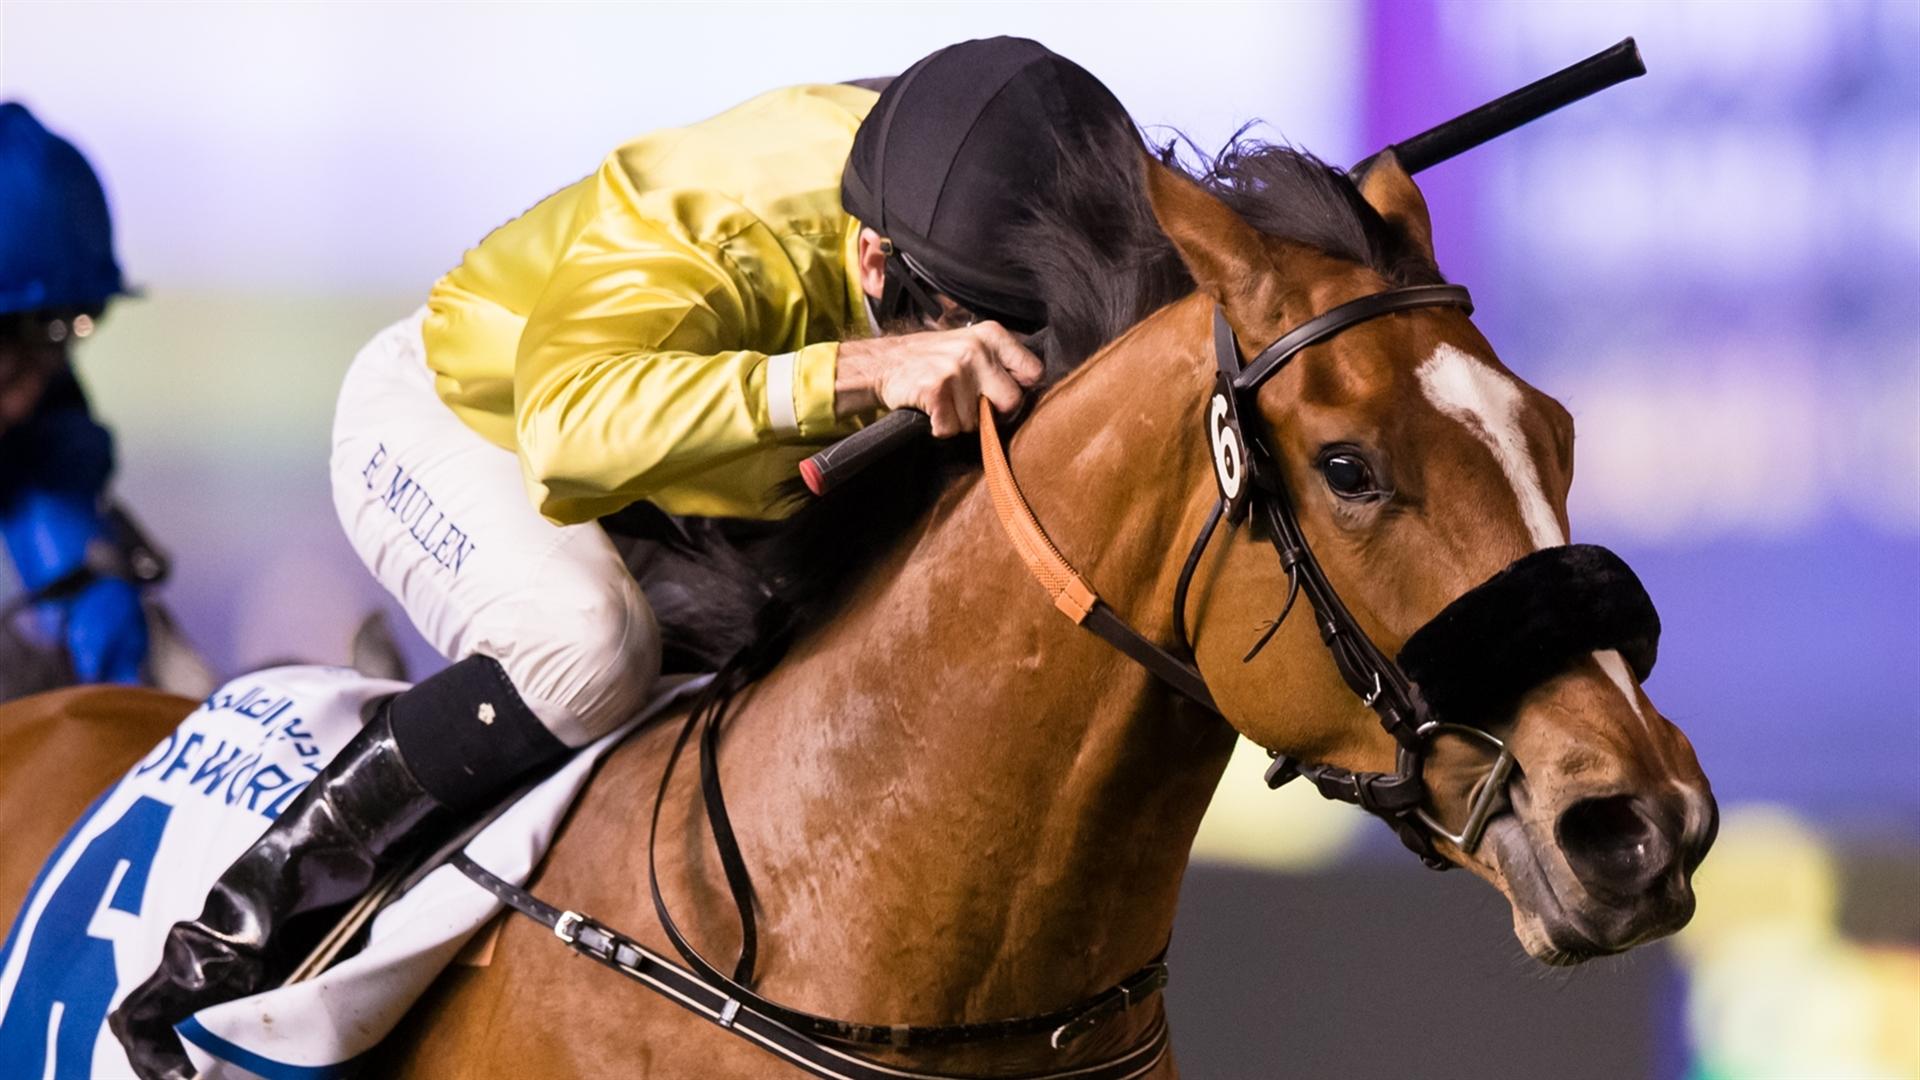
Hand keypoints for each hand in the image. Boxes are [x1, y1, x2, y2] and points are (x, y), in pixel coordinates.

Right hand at [834, 323, 1042, 437]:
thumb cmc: (932, 359)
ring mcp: (955, 369)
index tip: (1003, 394)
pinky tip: (932, 410)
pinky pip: (951, 428)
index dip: (1020, 390)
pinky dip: (941, 428)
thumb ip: (1001, 361)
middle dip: (993, 413)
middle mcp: (976, 349)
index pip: (1033, 372)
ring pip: (978, 420)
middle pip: (1012, 402)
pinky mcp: (935, 390)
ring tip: (944, 402)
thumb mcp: (971, 344)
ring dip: (960, 421)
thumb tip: (1034, 387)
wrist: (883, 363)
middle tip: (971, 406)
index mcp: (991, 335)